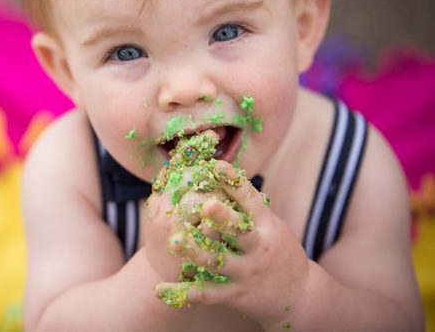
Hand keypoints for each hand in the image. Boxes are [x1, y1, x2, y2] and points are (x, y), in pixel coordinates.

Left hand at [154, 160, 309, 327]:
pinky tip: (161, 288)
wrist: (298, 293)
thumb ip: (246, 204)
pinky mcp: (237, 294)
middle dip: (223, 218)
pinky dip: (186, 291)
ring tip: (174, 242)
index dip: (235, 182)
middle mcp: (258, 246)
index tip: (218, 165)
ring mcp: (247, 271)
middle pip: (239, 231)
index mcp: (265, 224)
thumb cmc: (276, 247)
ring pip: (219, 262)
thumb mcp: (269, 223)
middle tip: (204, 205)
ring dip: (196, 252)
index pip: (251, 200)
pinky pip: (209, 293)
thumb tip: (218, 168)